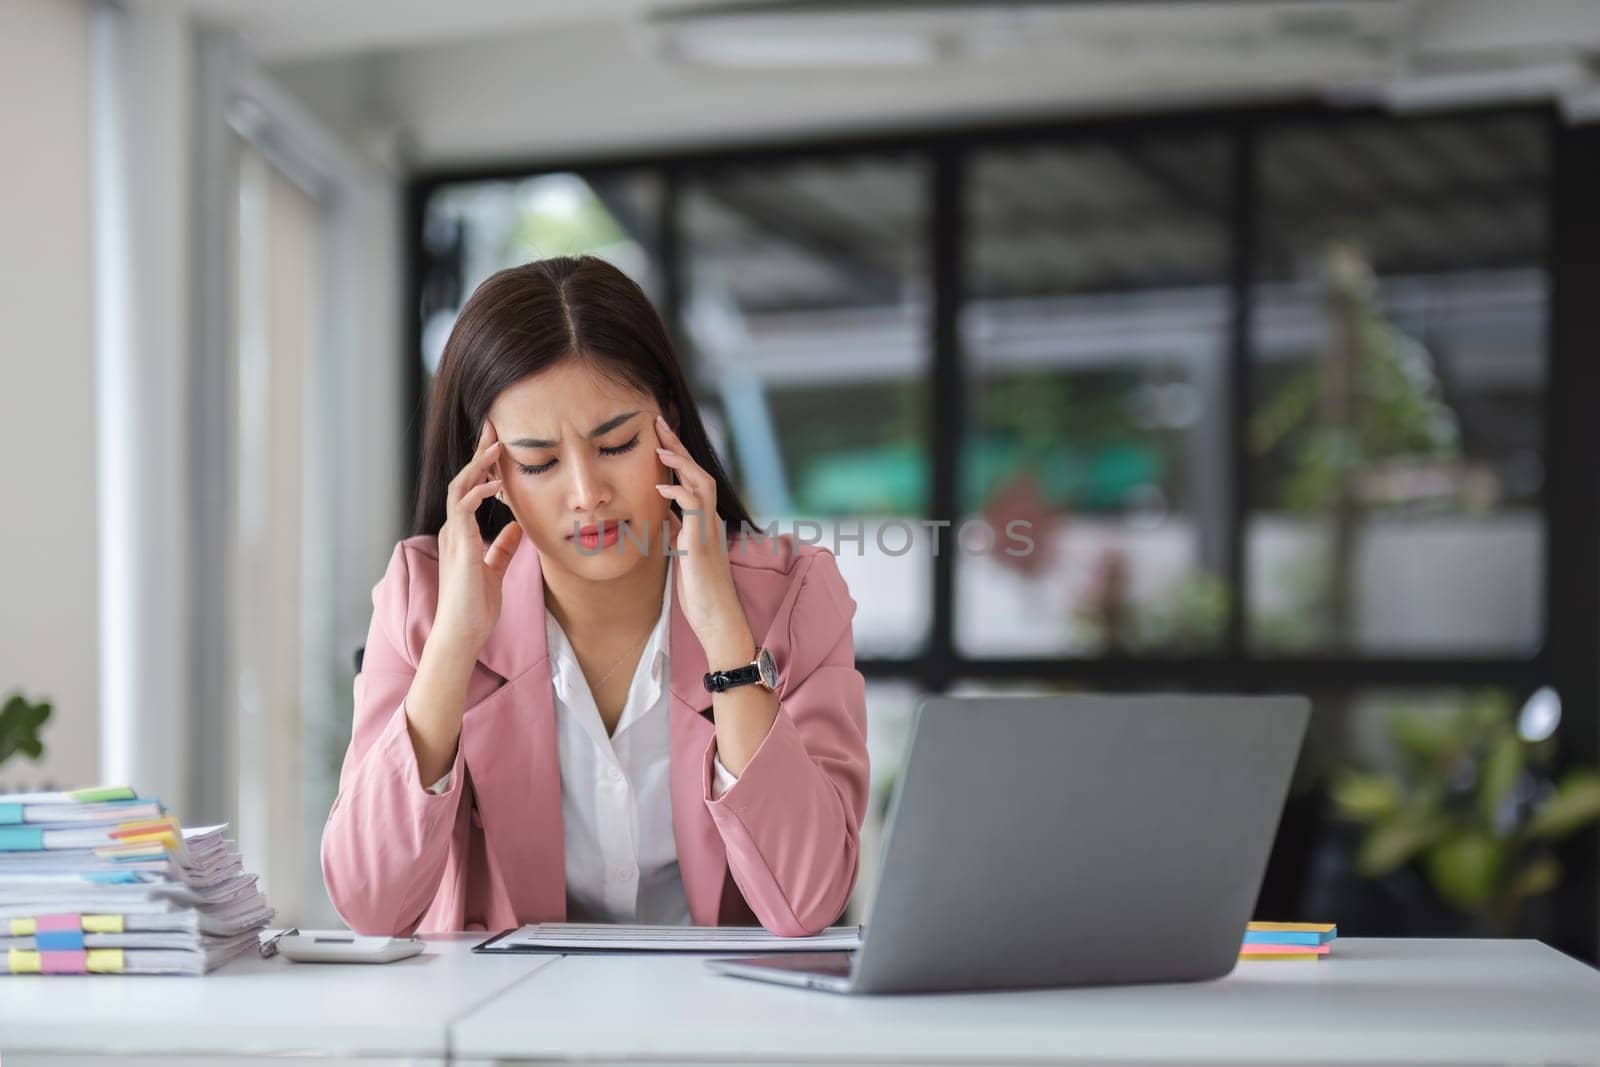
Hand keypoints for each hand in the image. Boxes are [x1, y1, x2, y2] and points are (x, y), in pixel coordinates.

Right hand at [433, 420, 522, 656]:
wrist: (462, 633)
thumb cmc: (476, 606)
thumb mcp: (496, 568)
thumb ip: (504, 547)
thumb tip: (517, 527)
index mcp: (462, 532)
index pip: (472, 488)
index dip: (485, 466)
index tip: (500, 444)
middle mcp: (454, 528)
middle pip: (464, 479)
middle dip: (479, 453)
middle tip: (495, 426)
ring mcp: (454, 535)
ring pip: (461, 487)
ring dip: (479, 465)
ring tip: (497, 445)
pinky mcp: (460, 546)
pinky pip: (464, 508)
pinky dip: (479, 491)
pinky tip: (498, 482)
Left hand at [654, 414, 753, 664]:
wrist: (718, 619)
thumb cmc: (700, 591)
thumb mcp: (683, 554)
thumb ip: (677, 531)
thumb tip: (664, 513)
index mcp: (705, 521)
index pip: (692, 479)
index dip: (677, 456)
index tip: (659, 436)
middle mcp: (711, 519)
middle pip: (697, 472)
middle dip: (677, 447)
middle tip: (658, 423)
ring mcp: (709, 530)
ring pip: (700, 483)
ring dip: (680, 464)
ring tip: (659, 447)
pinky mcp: (702, 544)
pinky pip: (694, 510)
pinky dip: (678, 495)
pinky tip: (660, 488)